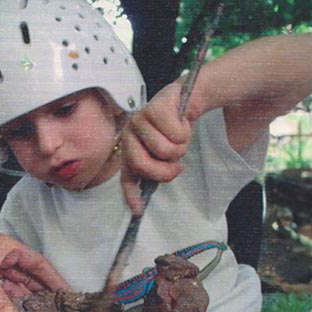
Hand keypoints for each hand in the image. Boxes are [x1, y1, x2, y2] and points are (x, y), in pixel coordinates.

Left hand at [120, 81, 191, 214]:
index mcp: (129, 150)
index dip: (131, 195)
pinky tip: (181, 124)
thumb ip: (156, 171)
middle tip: (178, 166)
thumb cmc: (171, 132)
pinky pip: (175, 134)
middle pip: (142, 165)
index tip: (138, 211)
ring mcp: (138, 120)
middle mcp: (128, 135)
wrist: (184, 100)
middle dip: (165, 171)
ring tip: (179, 139)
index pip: (127, 177)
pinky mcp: (154, 109)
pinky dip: (185, 133)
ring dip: (180, 149)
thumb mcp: (164, 155)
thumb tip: (146, 196)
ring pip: (163, 150)